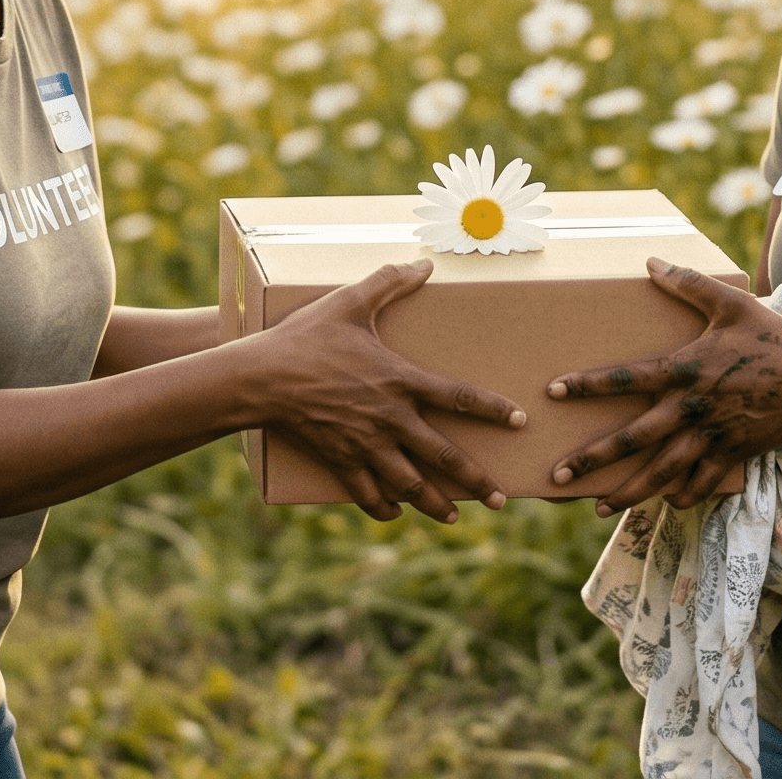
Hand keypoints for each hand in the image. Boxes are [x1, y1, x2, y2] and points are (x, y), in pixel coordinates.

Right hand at [258, 258, 526, 523]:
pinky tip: (395, 513)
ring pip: (410, 483)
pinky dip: (382, 507)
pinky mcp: (340, 459)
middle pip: (444, 456)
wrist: (262, 377)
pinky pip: (366, 492)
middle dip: (476, 480)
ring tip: (453, 516)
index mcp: (401, 380)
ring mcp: (365, 444)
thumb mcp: (350, 302)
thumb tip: (422, 264)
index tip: (519, 421)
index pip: (459, 396)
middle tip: (501, 500)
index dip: (493, 409)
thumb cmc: (307, 337)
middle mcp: (390, 418)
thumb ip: (388, 282)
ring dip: (434, 504)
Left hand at [545, 258, 781, 514]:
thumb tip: (650, 262)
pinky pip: (701, 482)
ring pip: (662, 471)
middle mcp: (692, 407)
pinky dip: (682, 496)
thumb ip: (688, 284)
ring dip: (629, 492)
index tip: (553, 391)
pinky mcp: (732, 453)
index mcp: (685, 369)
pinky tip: (664, 504)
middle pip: (634, 438)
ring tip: (598, 507)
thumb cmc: (771, 337)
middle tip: (559, 475)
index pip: (625, 378)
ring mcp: (712, 435)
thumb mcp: (730, 304)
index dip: (587, 384)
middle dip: (594, 459)